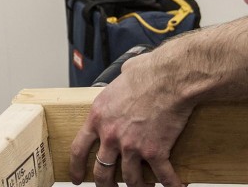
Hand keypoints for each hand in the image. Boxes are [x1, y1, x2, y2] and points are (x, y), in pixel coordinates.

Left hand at [69, 52, 192, 186]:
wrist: (170, 78)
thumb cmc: (147, 72)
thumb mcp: (120, 77)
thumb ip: (118, 87)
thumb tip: (125, 77)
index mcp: (99, 117)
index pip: (78, 149)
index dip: (76, 167)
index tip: (78, 177)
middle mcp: (111, 135)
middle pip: (102, 171)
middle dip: (105, 185)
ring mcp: (132, 146)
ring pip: (130, 179)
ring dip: (137, 186)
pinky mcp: (155, 151)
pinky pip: (162, 176)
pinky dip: (171, 185)